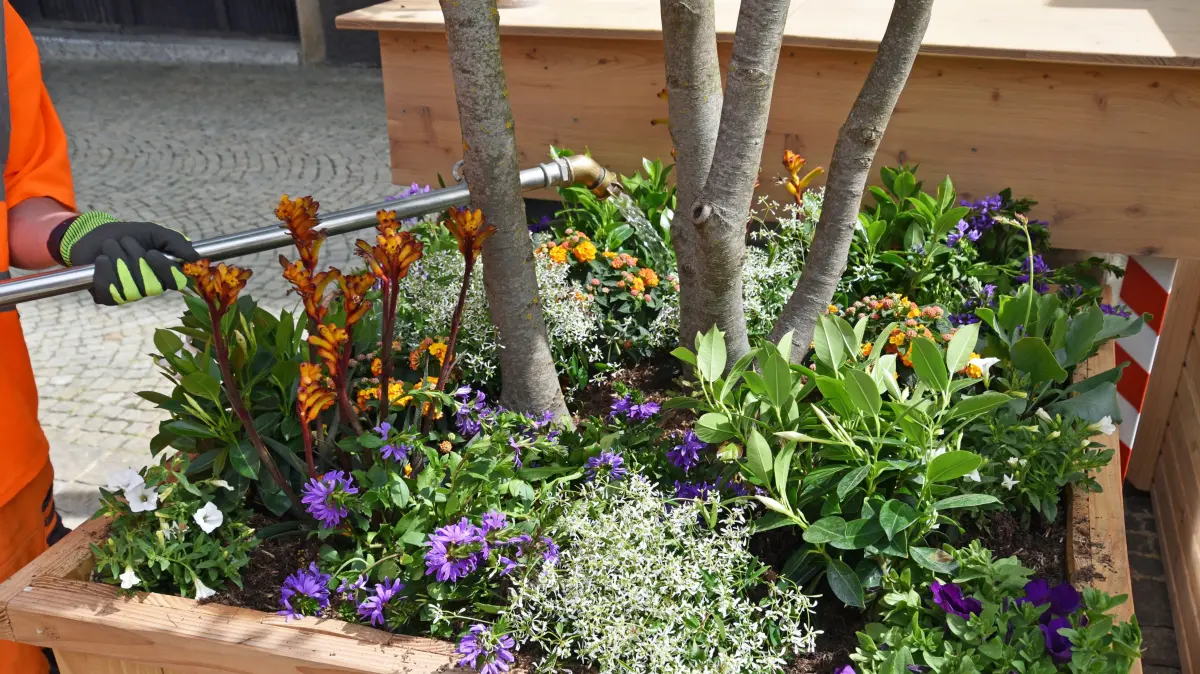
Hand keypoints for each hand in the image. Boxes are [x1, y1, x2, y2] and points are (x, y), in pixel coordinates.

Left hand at [54, 212, 198, 305]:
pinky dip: (104, 271)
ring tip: (110, 246)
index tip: (151, 253)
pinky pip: (109, 291)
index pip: (175, 282)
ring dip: (117, 259)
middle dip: (134, 258)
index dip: (165, 270)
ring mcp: (127, 295)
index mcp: (163, 274)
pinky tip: (101, 260)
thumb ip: (175, 242)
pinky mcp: (106, 297)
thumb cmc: (125, 234)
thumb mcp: (153, 232)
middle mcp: (148, 288)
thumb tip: (196, 256)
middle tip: (125, 242)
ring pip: (129, 288)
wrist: (93, 234)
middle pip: (150, 285)